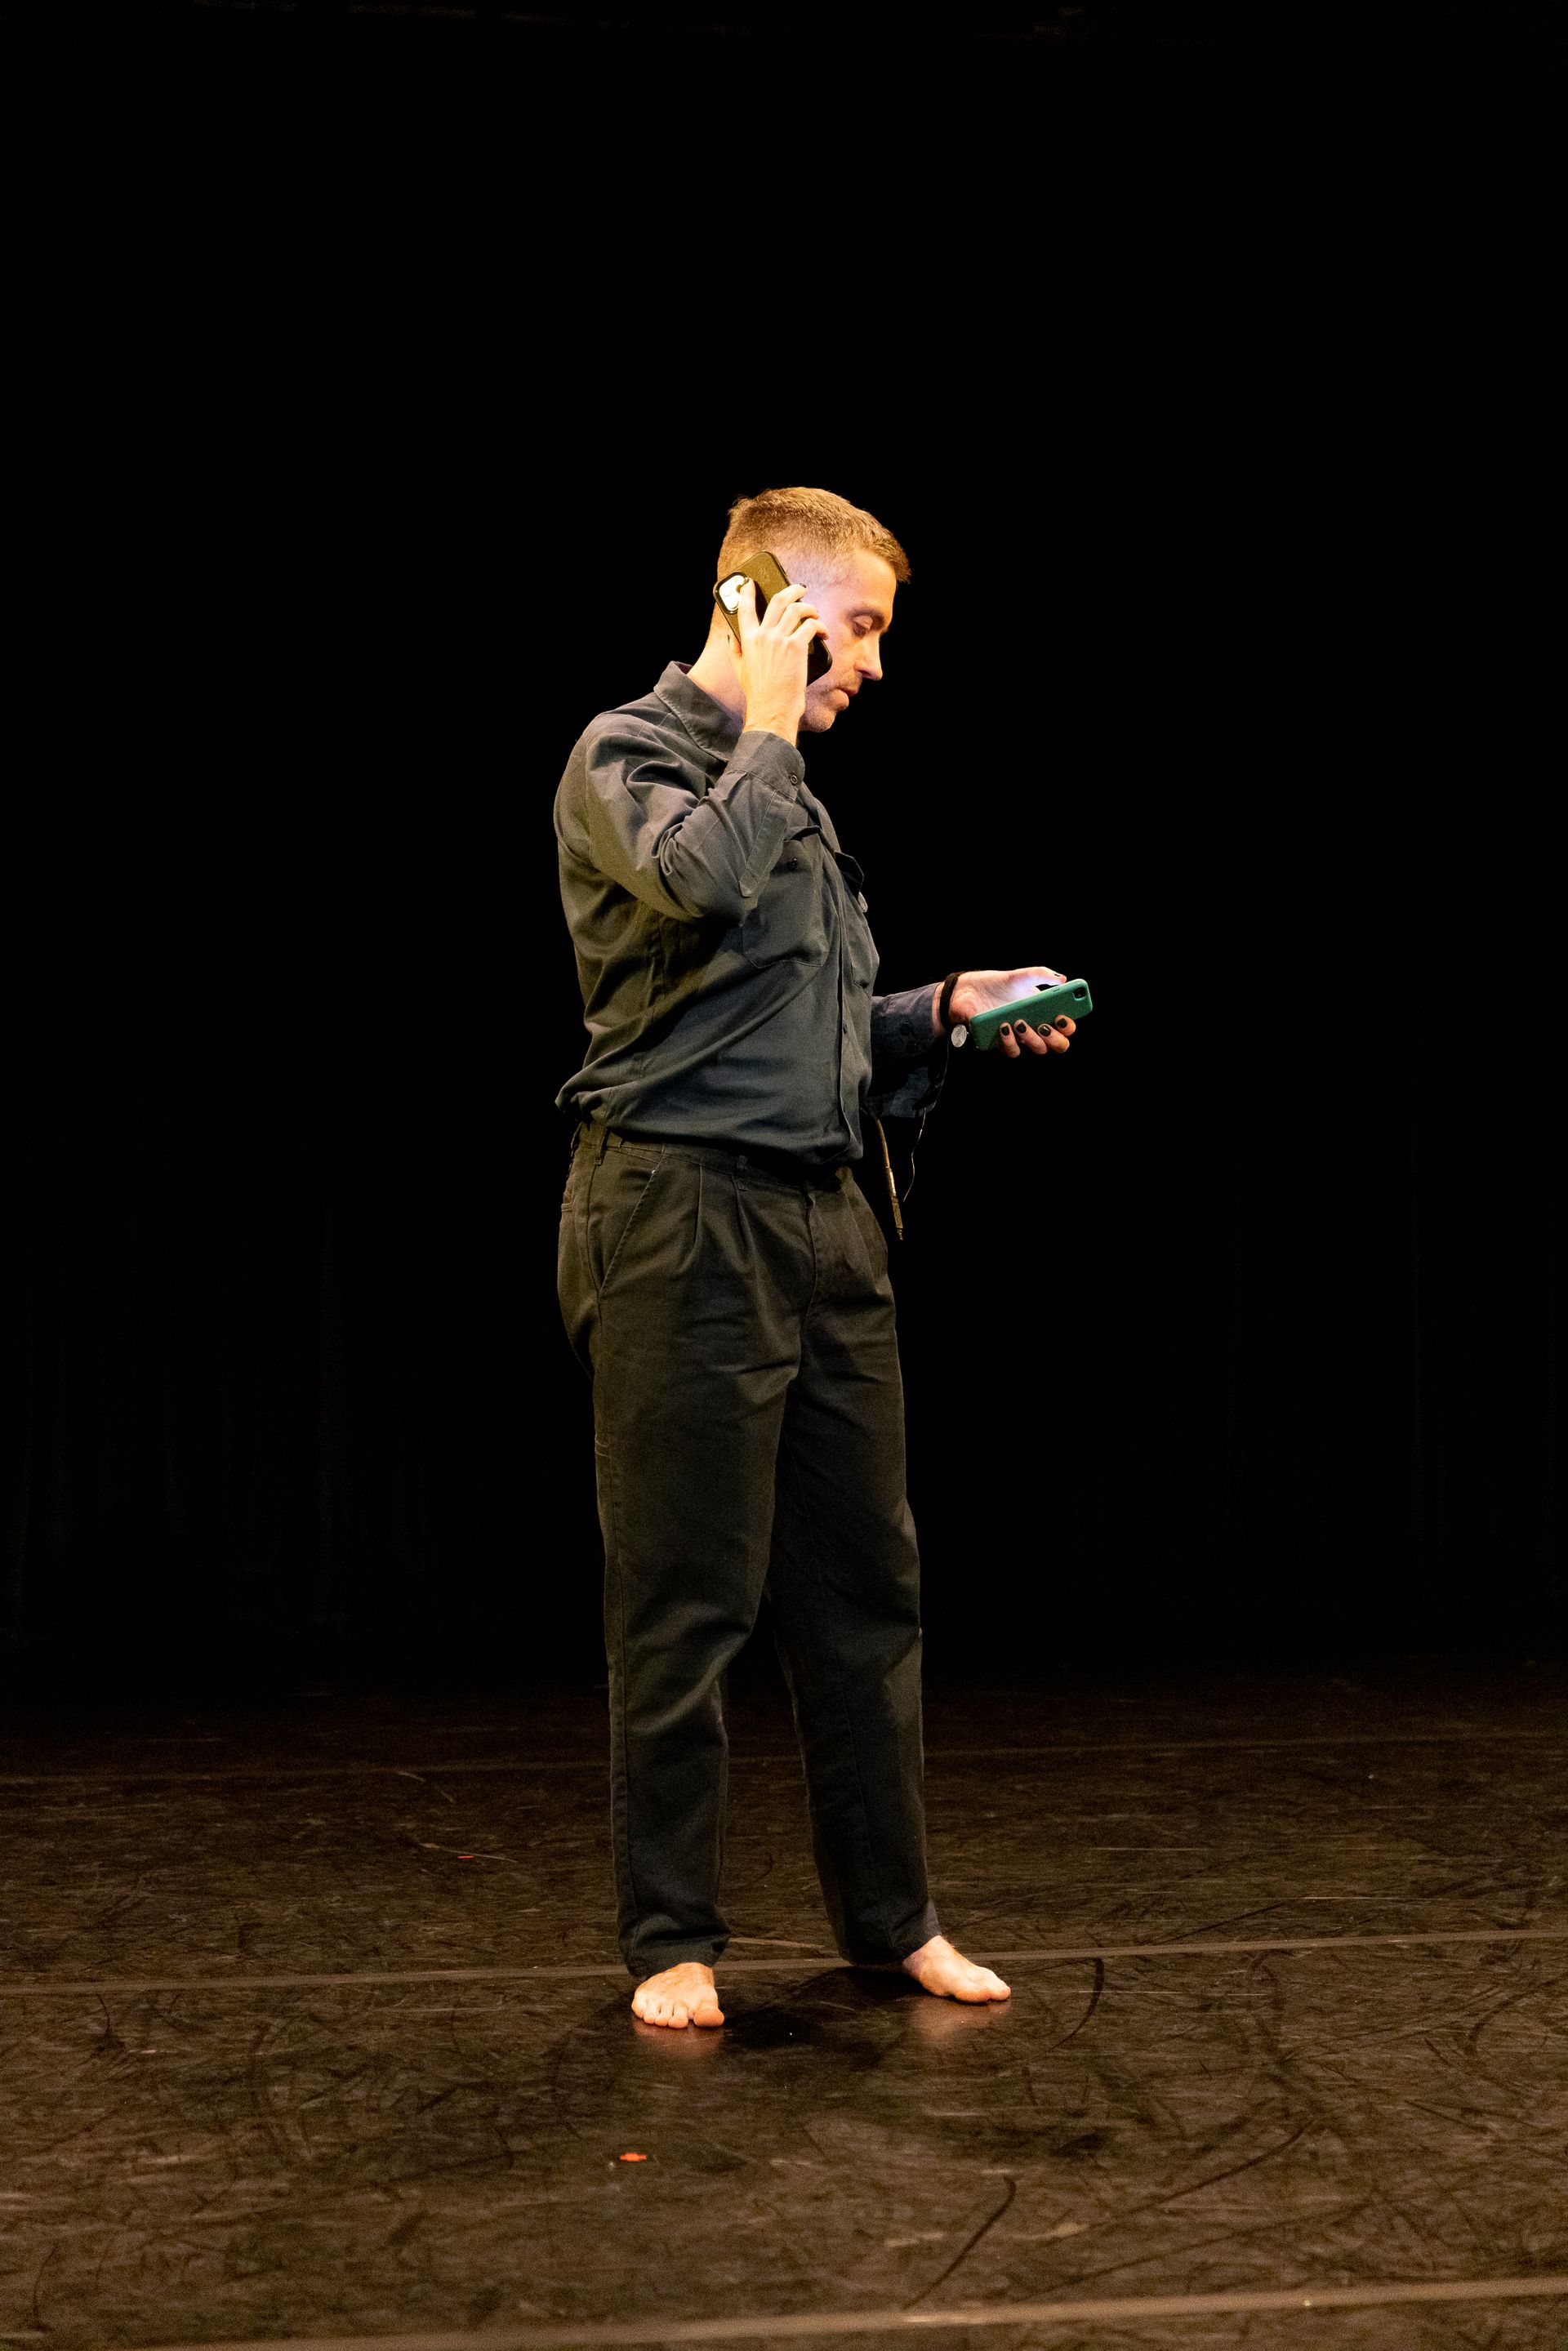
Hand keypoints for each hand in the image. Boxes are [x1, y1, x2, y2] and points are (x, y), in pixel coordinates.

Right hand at [736, 577, 825, 742]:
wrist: (772, 708)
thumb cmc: (758, 693)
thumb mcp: (739, 670)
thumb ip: (734, 650)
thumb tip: (732, 637)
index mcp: (747, 639)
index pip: (744, 608)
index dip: (747, 592)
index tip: (750, 583)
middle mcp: (763, 635)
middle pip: (777, 600)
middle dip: (792, 590)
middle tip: (800, 589)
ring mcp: (780, 640)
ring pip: (796, 609)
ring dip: (809, 607)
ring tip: (814, 613)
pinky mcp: (796, 647)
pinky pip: (810, 626)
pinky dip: (819, 626)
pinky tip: (823, 632)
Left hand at [948, 966, 1076, 1060]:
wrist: (969, 991)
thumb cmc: (998, 984)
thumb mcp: (1020, 976)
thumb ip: (1040, 974)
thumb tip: (1061, 978)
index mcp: (1046, 1012)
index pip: (1066, 1027)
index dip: (1069, 1026)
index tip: (1062, 1017)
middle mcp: (1037, 1027)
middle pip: (1058, 1044)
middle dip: (1055, 1038)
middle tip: (1044, 1025)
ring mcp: (1021, 1037)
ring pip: (1039, 1049)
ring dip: (1032, 1038)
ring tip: (1019, 1022)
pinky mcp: (1003, 1043)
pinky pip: (1013, 1051)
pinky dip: (1011, 1041)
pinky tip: (1004, 1026)